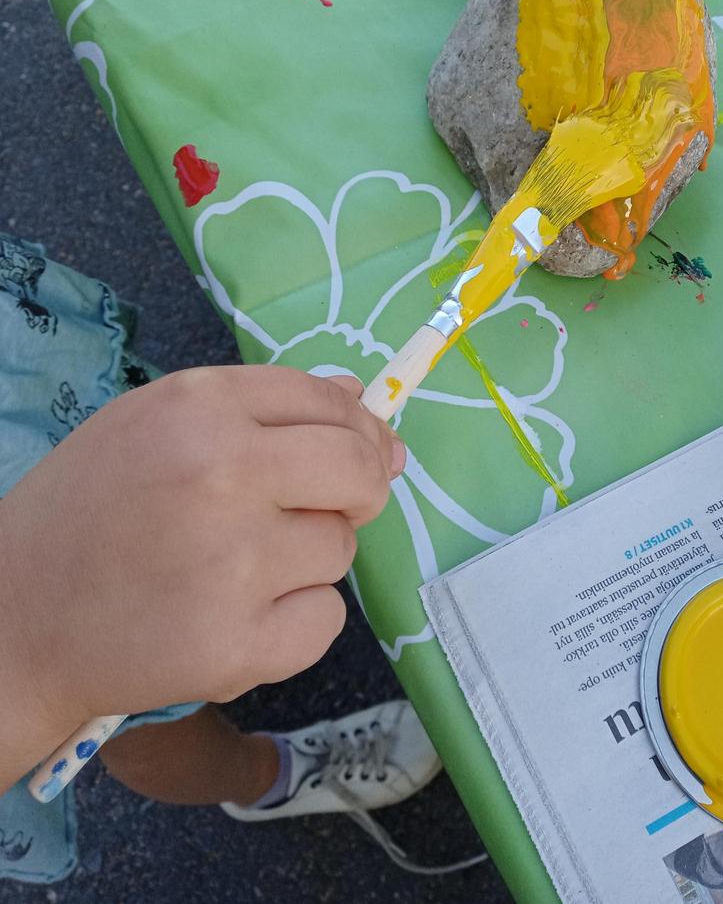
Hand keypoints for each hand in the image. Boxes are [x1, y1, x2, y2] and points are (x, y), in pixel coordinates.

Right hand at [0, 367, 402, 787]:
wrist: (13, 619)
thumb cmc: (88, 510)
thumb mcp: (153, 425)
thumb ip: (259, 405)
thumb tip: (360, 399)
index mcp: (198, 407)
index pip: (325, 401)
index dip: (358, 428)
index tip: (365, 452)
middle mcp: (221, 472)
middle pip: (358, 470)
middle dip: (361, 489)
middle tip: (326, 509)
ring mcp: (232, 563)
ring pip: (340, 549)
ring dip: (308, 560)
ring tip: (237, 568)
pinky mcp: (235, 646)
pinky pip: (326, 621)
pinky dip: (296, 624)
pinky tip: (238, 617)